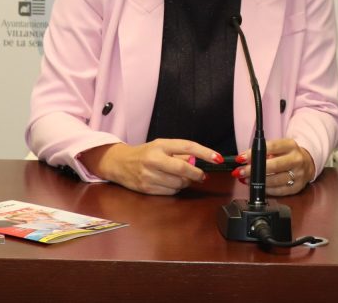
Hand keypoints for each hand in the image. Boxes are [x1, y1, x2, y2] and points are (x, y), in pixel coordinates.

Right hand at [79, 139, 221, 195]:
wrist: (120, 163)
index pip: (187, 147)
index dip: (204, 152)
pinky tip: (169, 183)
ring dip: (185, 182)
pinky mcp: (147, 188)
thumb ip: (179, 153)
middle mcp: (154, 159)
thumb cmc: (145, 153)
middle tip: (201, 175)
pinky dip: (175, 189)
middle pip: (183, 169)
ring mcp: (149, 175)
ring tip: (180, 178)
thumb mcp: (161, 146)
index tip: (217, 158)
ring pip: (178, 183)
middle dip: (196, 174)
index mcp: (160, 145)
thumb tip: (197, 162)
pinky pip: (170, 192)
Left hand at [232, 138, 315, 196]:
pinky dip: (267, 190)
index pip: (271, 147)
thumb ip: (264, 151)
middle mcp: (296, 159)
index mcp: (291, 146)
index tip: (241, 158)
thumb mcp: (279, 147)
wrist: (308, 163)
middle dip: (254, 170)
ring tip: (246, 179)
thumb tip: (244, 158)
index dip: (254, 153)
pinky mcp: (298, 187)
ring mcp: (299, 174)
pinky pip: (279, 191)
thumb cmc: (288, 154)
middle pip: (274, 166)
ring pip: (276, 180)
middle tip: (240, 171)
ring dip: (258, 182)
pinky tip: (259, 187)